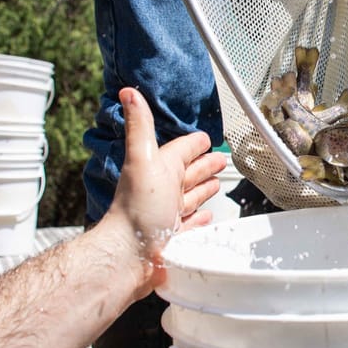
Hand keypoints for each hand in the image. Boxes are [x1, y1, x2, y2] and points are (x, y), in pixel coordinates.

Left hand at [108, 87, 225, 296]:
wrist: (129, 254)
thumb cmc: (136, 210)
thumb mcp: (142, 159)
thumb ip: (139, 126)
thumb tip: (127, 92)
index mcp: (159, 170)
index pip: (181, 151)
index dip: (194, 144)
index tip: (205, 137)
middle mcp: (163, 192)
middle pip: (188, 174)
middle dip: (204, 165)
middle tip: (220, 160)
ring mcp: (168, 216)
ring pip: (191, 198)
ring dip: (203, 190)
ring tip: (216, 184)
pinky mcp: (174, 239)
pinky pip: (191, 225)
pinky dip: (200, 219)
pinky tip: (206, 216)